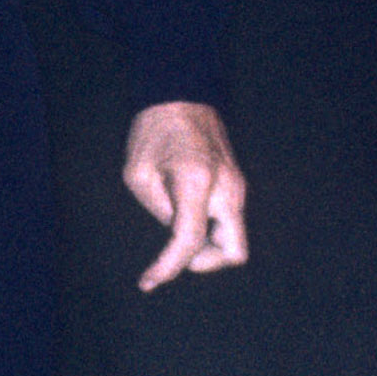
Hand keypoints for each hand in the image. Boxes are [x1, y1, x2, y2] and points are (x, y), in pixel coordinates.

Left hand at [122, 101, 247, 289]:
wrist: (182, 94)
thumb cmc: (153, 131)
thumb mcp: (139, 175)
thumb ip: (162, 213)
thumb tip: (178, 239)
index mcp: (197, 181)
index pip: (190, 241)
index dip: (168, 268)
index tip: (148, 282)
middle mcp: (226, 187)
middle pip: (234, 252)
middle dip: (204, 262)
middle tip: (173, 252)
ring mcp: (237, 186)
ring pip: (233, 239)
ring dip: (206, 245)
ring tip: (174, 226)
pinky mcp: (236, 184)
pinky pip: (228, 222)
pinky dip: (210, 229)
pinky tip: (185, 216)